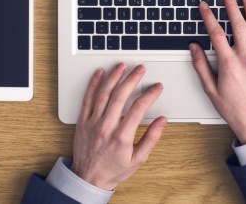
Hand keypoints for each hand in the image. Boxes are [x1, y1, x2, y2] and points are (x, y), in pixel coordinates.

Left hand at [70, 63, 167, 190]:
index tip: (156, 87)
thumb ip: (151, 138)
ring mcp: (93, 122)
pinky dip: (93, 84)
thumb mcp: (138, 159)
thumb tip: (162, 121)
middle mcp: (106, 126)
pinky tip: (99, 74)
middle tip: (140, 69)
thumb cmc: (113, 170)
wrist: (88, 179)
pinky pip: (87, 99)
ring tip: (122, 65)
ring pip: (104, 93)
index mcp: (122, 136)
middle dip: (132, 79)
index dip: (150, 94)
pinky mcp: (82, 121)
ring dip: (114, 77)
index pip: (139, 107)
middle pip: (121, 95)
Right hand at [189, 0, 245, 143]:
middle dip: (231, 6)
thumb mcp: (211, 90)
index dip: (208, 17)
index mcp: (228, 65)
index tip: (205, 6)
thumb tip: (194, 48)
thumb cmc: (234, 109)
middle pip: (237, 25)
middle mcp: (245, 59)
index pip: (216, 33)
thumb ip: (201, 67)